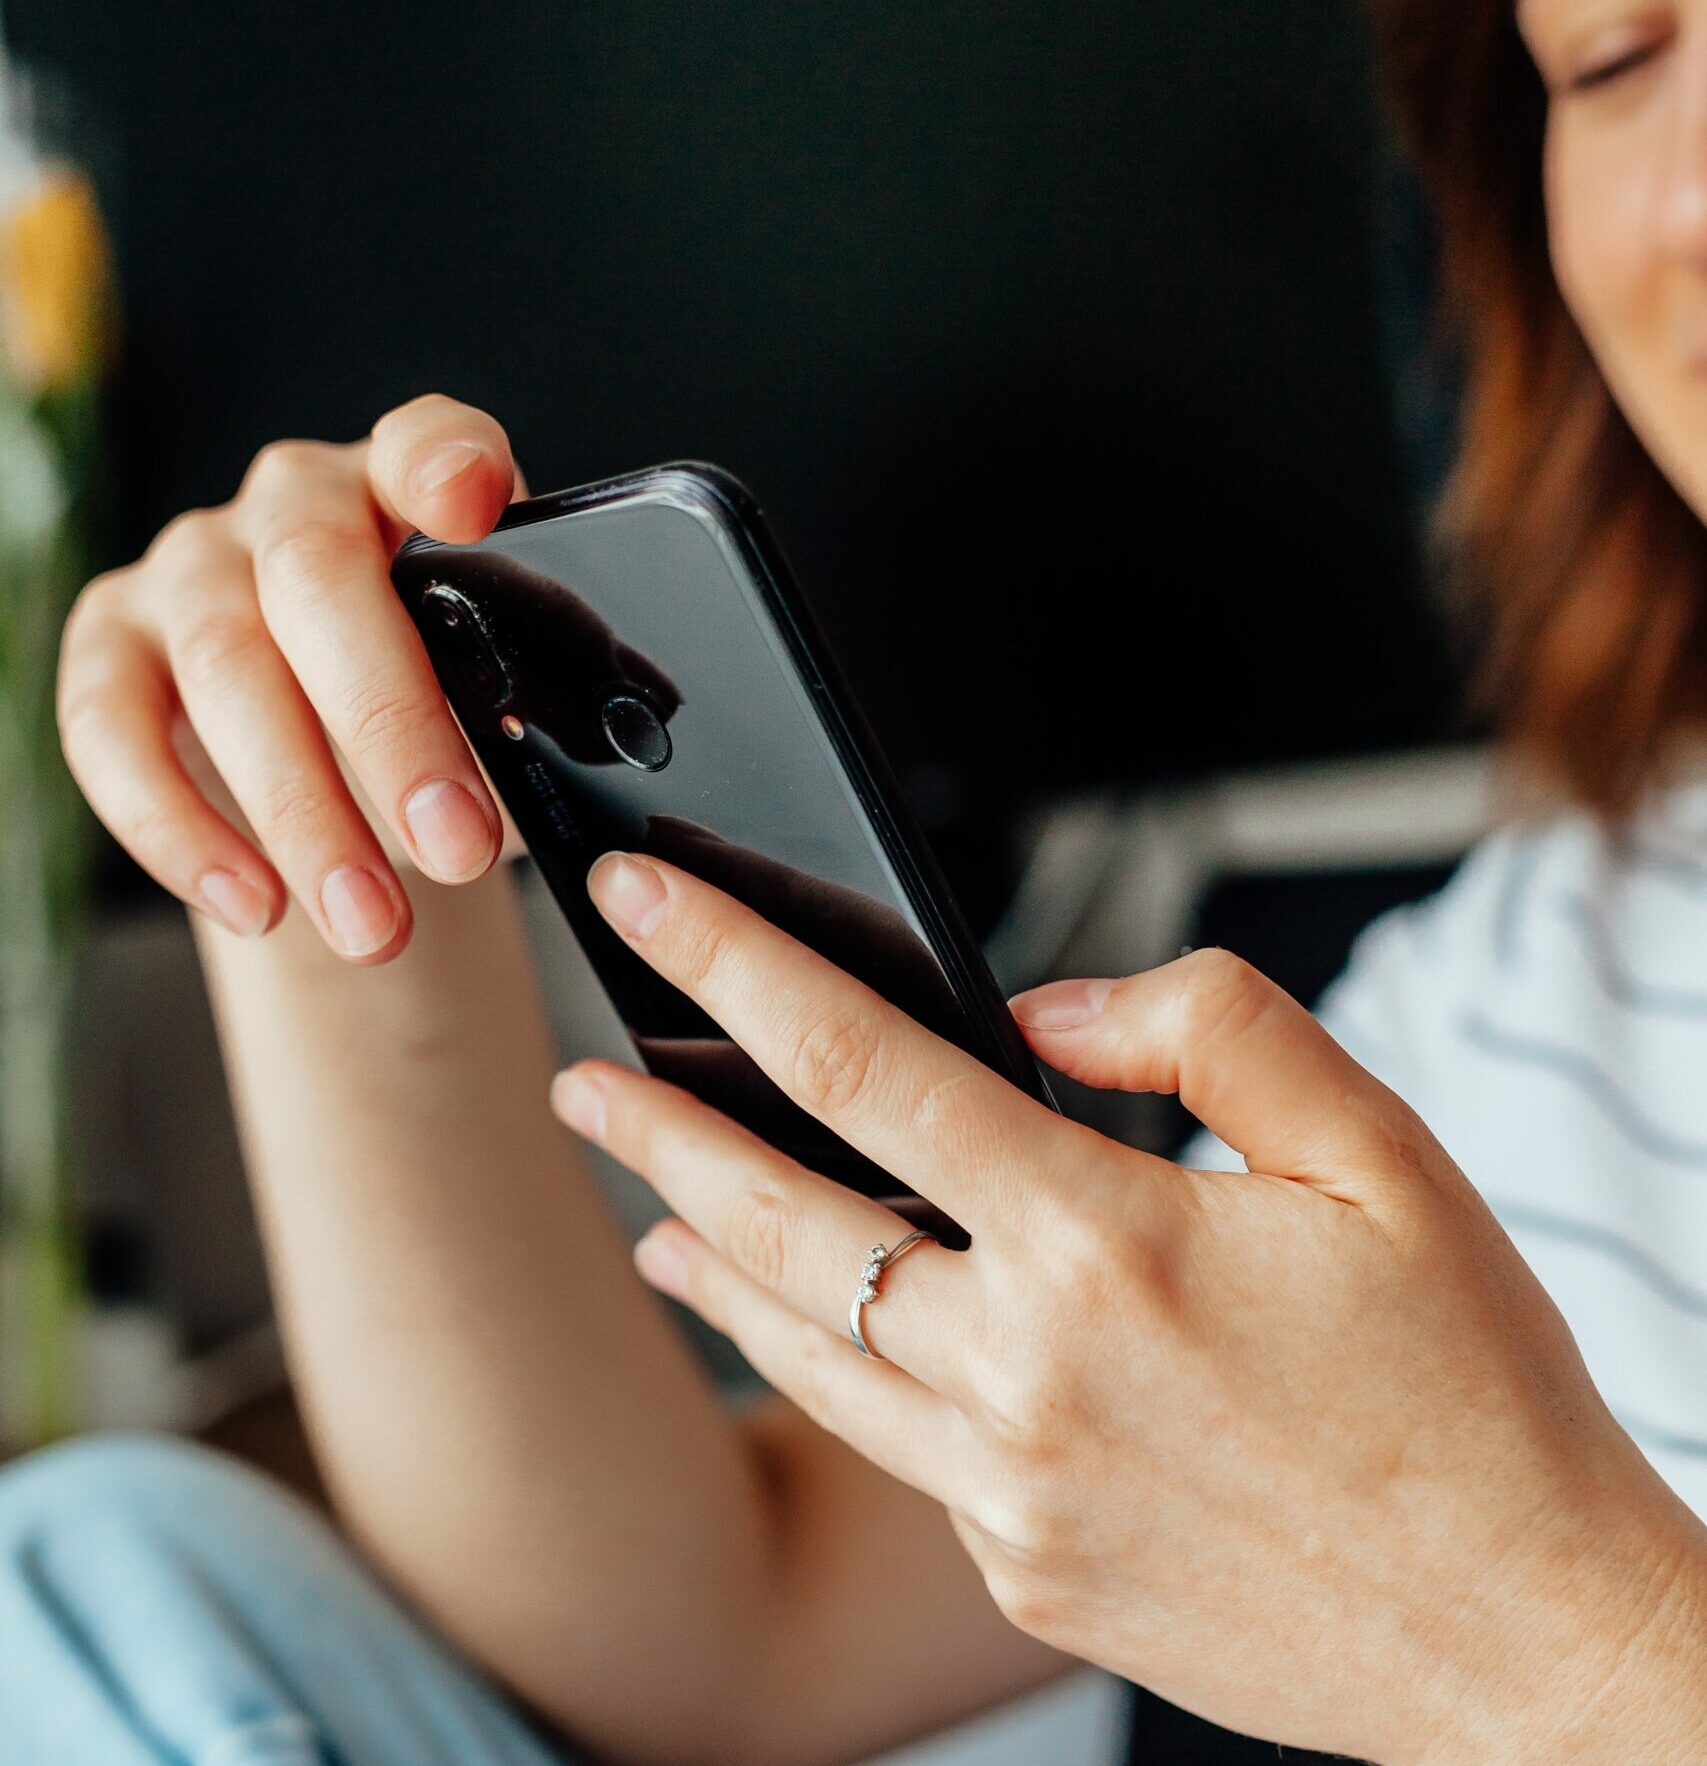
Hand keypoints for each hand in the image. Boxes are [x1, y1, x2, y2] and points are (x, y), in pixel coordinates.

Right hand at [57, 394, 525, 960]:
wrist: (346, 767)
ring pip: (225, 670)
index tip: (471, 503)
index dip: (444, 463)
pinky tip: (257, 905)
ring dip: (303, 814)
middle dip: (391, 730)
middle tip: (457, 850)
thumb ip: (535, 710)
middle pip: (318, 585)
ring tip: (374, 926)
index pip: (428, 443)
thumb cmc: (447, 716)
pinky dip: (181, 830)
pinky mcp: (111, 643)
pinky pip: (112, 730)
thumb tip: (570, 782)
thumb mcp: (505, 702)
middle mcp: (294, 505)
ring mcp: (192, 567)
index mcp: (410, 492)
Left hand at [551, 851, 1706, 1763]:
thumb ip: (1210, 1034)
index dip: (735, 965)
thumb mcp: (1383, 1156)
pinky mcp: (1021, 1568)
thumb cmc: (1469, 1393)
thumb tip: (1051, 1009)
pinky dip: (828, 1368)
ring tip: (643, 1205)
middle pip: (781, 1220)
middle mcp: (1028, 1373)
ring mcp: (1009, 1490)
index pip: (864, 1066)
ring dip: (707, 1262)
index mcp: (1107, 1245)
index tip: (651, 902)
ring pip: (802, 1348)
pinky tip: (809, 1336)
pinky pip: (890, 1444)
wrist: (1525, 1637)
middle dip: (659, 1132)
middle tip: (584, 1080)